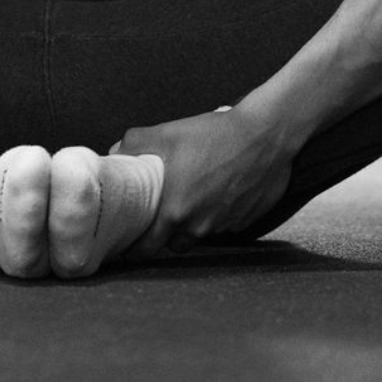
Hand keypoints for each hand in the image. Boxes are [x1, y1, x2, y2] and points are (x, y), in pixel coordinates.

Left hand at [112, 107, 293, 257]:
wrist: (267, 134)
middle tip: (156, 223)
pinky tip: (218, 194)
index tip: (128, 242)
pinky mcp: (246, 220)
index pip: (147, 248)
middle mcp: (199, 226)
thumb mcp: (167, 133)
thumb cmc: (215, 134)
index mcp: (174, 212)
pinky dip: (217, 215)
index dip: (135, 248)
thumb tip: (115, 152)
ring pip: (200, 235)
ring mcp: (225, 226)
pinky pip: (224, 225)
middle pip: (173, 246)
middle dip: (163, 239)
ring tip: (190, 203)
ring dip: (192, 226)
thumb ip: (134, 144)